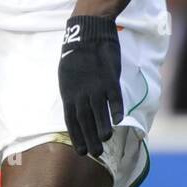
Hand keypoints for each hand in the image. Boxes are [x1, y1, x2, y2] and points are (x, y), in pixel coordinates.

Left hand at [57, 15, 123, 157]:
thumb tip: (77, 108)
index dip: (76, 136)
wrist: (88, 33)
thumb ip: (73, 93)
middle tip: (95, 154)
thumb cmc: (77, 55)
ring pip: (98, 111)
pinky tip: (119, 120)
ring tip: (105, 141)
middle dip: (89, 138)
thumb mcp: (68, 76)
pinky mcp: (108, 77)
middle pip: (84, 120)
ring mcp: (95, 85)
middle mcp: (80, 92)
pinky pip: (113, 97)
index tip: (80, 151)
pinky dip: (116, 109)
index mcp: (68, 93)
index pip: (71, 120)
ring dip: (101, 127)